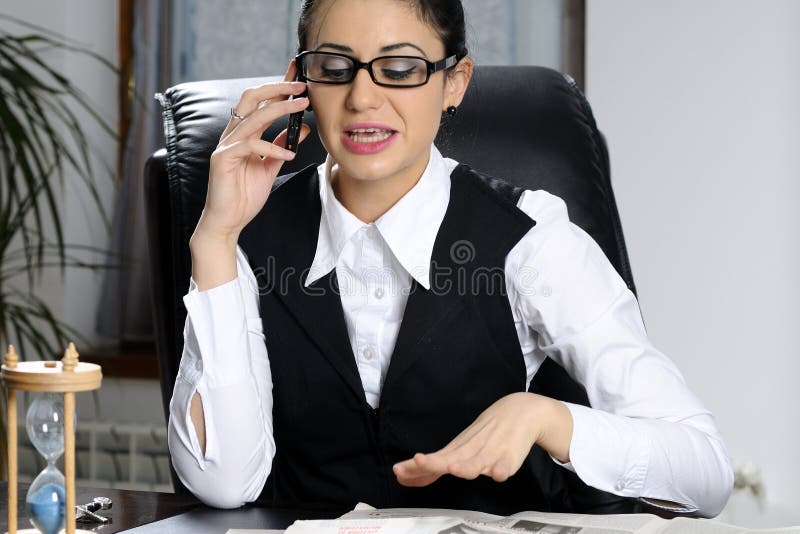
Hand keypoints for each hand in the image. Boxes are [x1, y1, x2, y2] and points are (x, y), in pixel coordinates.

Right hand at [195, 60, 311, 244]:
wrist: (227, 222)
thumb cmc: (244, 196)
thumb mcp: (271, 167)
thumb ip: (283, 146)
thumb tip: (304, 128)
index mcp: (244, 134)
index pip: (262, 102)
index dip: (279, 86)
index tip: (298, 75)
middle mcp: (233, 134)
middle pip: (252, 97)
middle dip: (277, 88)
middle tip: (301, 86)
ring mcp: (226, 145)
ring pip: (253, 117)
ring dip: (280, 109)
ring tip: (302, 107)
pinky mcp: (222, 159)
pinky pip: (250, 146)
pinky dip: (272, 148)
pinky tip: (289, 154)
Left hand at [392, 393, 572, 486]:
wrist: (518, 411)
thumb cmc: (487, 433)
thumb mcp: (462, 446)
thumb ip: (442, 462)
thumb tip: (414, 475)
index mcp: (458, 449)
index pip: (433, 460)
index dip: (416, 468)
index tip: (399, 471)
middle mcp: (471, 451)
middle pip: (450, 459)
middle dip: (433, 463)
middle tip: (419, 461)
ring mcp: (490, 453)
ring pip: (476, 463)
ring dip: (465, 466)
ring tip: (454, 468)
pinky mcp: (510, 457)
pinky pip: (505, 466)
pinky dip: (501, 470)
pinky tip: (497, 473)